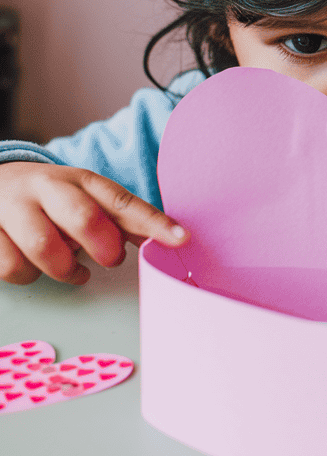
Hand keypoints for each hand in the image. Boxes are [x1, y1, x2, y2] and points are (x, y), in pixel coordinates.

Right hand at [0, 163, 188, 285]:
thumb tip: (170, 239)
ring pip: (43, 246)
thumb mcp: (87, 198)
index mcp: (81, 180)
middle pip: (82, 216)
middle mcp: (48, 188)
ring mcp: (15, 207)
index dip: (152, 222)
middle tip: (109, 259)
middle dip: (102, 244)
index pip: (122, 201)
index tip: (181, 239)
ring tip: (73, 268)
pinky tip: (34, 266)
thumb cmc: (50, 198)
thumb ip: (122, 220)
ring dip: (63, 267)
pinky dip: (28, 275)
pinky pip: (12, 266)